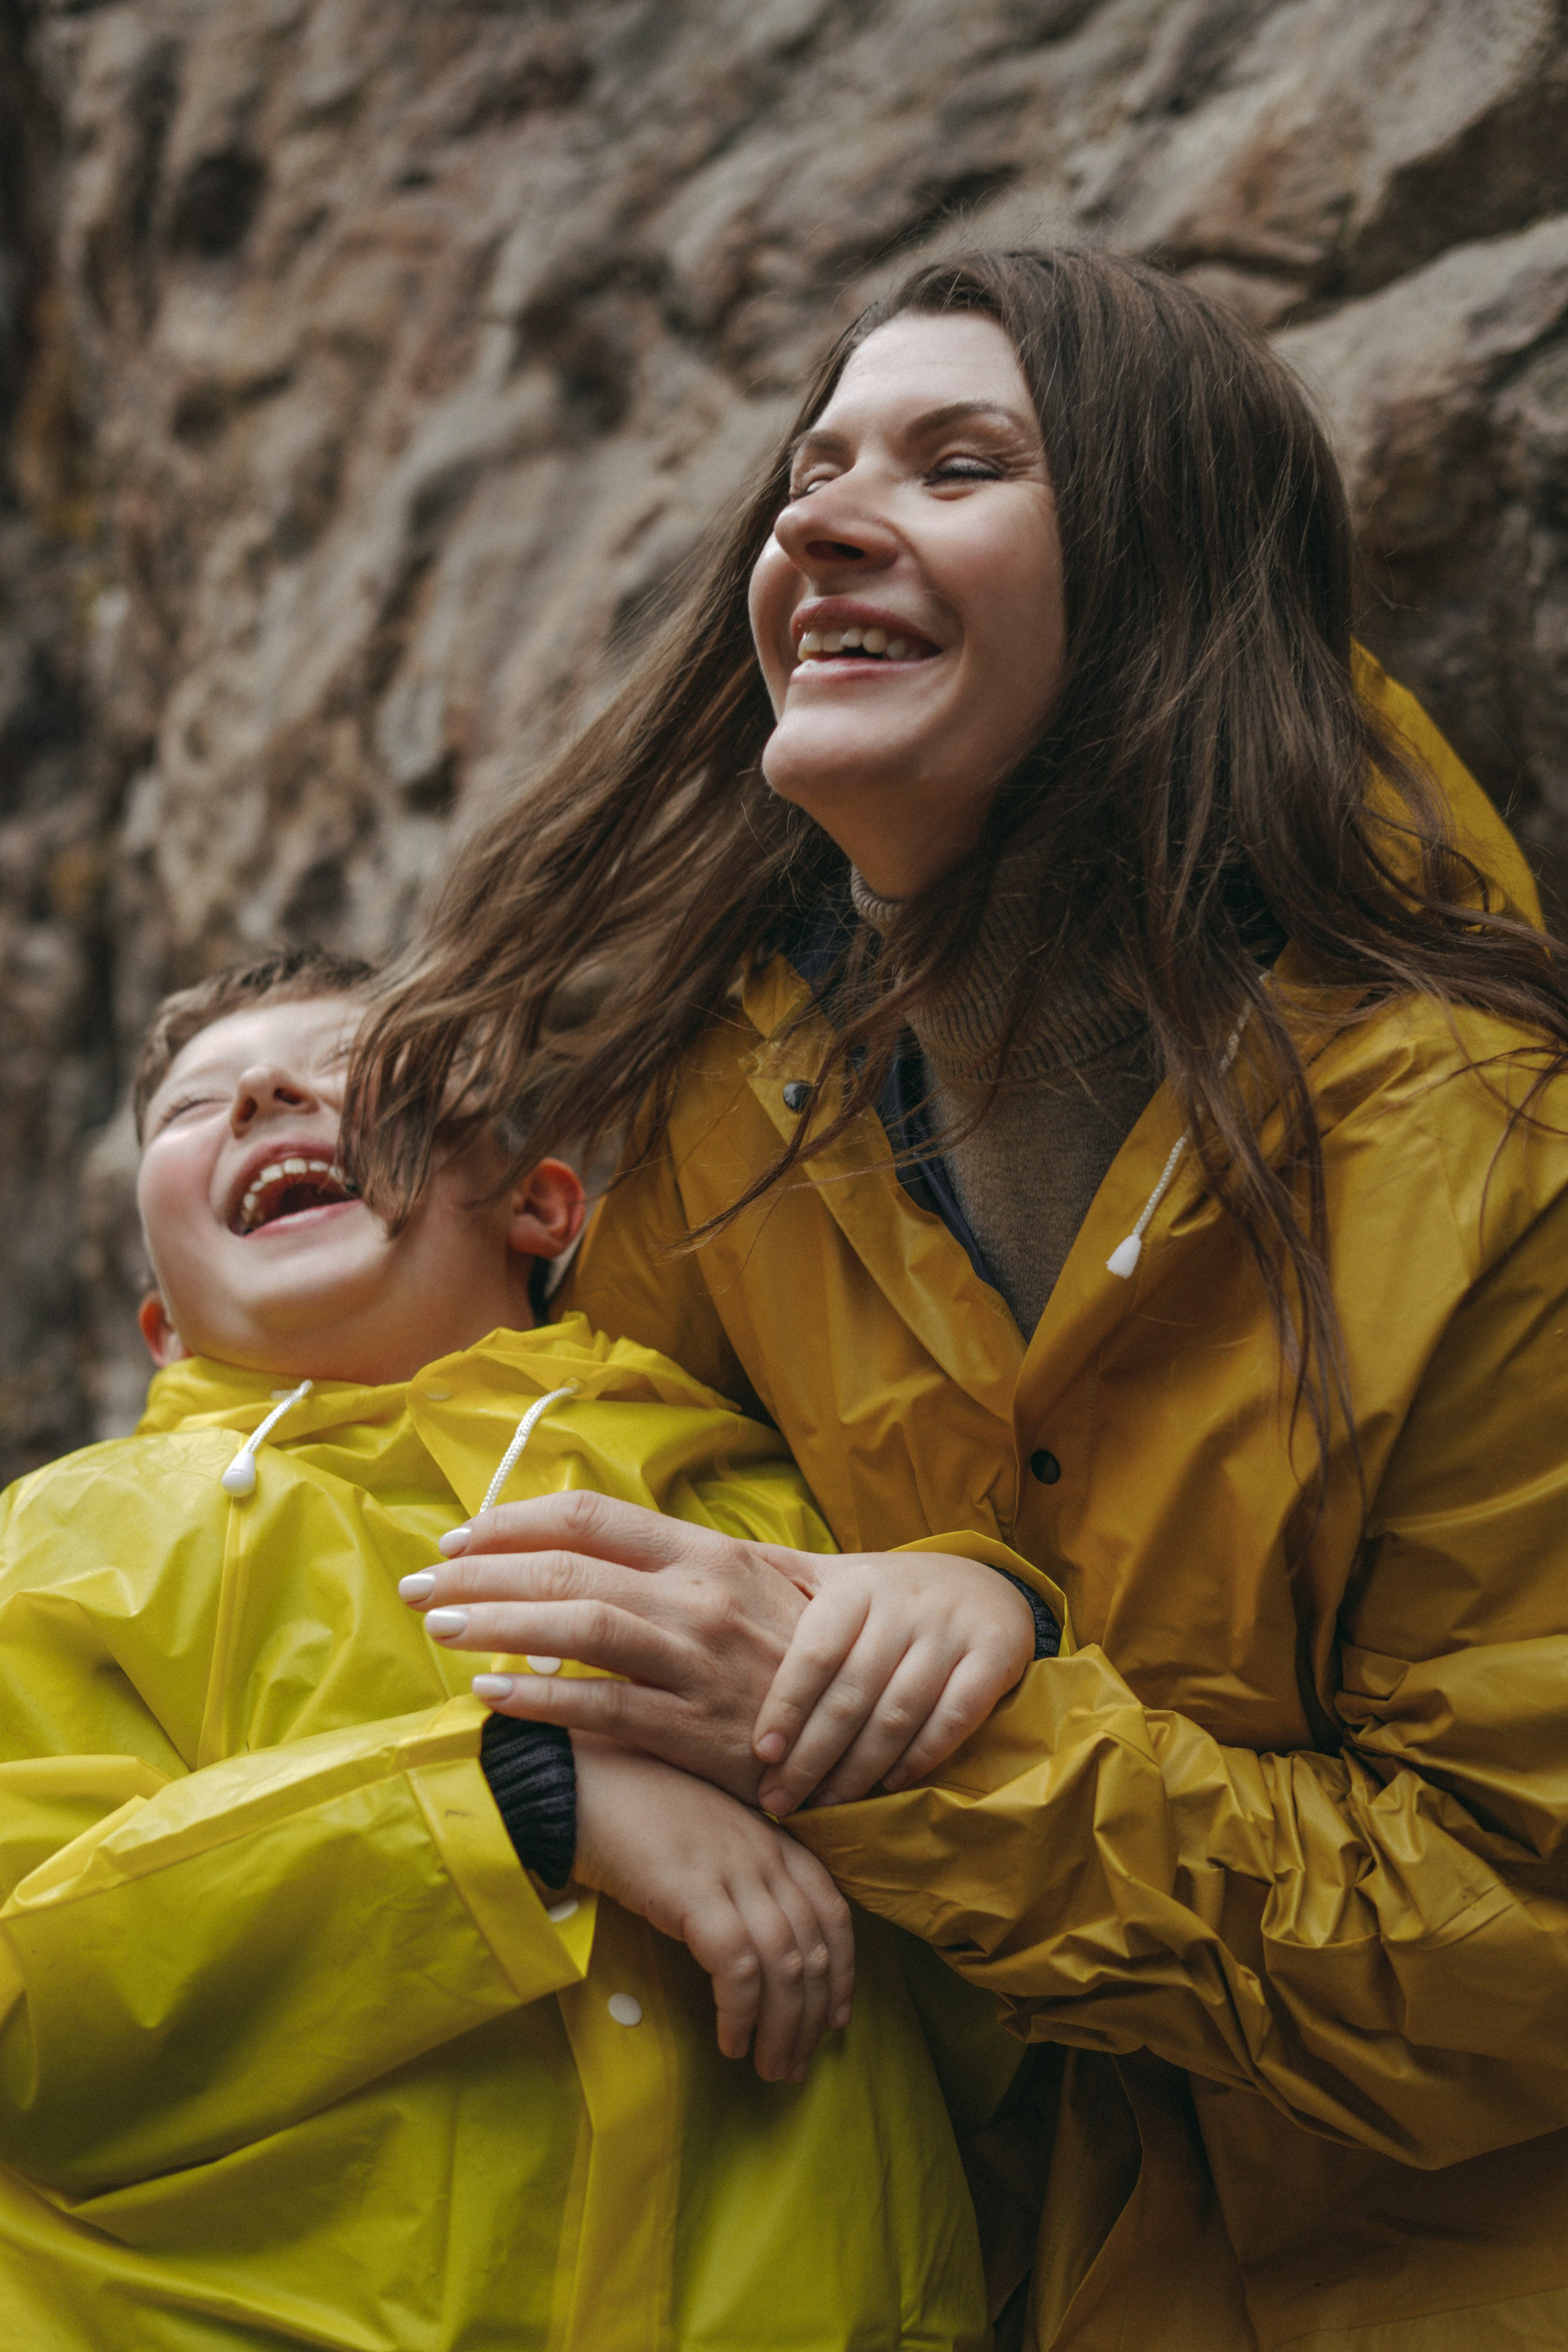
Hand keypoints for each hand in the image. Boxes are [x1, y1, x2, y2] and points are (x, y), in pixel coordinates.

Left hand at [403, 1490, 809, 1798]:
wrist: (859, 1730)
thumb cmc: (793, 1654)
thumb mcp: (745, 1587)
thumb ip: (671, 1567)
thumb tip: (584, 1551)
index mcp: (706, 1554)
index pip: (591, 1518)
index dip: (514, 1522)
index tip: (460, 1538)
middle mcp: (697, 1599)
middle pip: (567, 1567)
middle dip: (479, 1572)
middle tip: (419, 1583)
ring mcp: (695, 1663)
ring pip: (577, 1627)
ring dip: (494, 1623)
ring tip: (437, 1627)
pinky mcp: (692, 1730)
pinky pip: (600, 1709)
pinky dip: (538, 1698)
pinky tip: (489, 1695)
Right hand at [570, 1733, 853, 2081]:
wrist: (582, 1781)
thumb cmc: (636, 1810)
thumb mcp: (708, 1838)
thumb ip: (742, 1874)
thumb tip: (760, 1946)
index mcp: (774, 1840)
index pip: (833, 1912)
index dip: (843, 1971)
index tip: (836, 2019)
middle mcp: (764, 1855)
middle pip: (816, 1949)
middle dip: (814, 2016)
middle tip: (798, 2063)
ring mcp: (732, 1873)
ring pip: (786, 1966)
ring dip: (783, 2029)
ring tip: (770, 2067)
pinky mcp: (694, 1894)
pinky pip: (737, 1968)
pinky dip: (742, 2013)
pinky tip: (730, 2042)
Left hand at [751, 1551, 1035, 1815]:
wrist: (985, 1583)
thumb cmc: (886, 1593)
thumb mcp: (833, 1573)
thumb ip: (775, 1577)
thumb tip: (693, 1571)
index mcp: (856, 1586)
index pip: (816, 1650)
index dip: (787, 1703)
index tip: (761, 1753)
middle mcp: (904, 1606)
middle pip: (853, 1692)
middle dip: (812, 1755)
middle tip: (778, 1802)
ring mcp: (951, 1633)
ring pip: (899, 1713)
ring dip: (859, 1769)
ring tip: (824, 1805)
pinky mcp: (993, 1659)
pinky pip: (954, 1719)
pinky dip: (921, 1757)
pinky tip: (888, 1787)